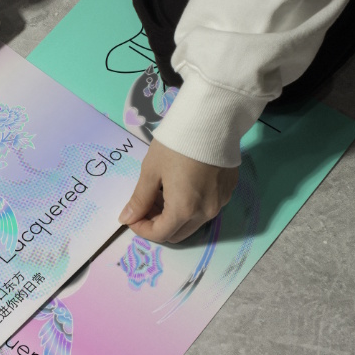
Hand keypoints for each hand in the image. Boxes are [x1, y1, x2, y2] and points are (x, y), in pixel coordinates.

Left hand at [118, 140, 237, 243]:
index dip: (141, 229)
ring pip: (192, 223)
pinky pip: (205, 209)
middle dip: (157, 225)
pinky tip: (181, 186)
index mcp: (184, 210)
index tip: (131, 215)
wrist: (212, 120)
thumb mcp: (151, 171)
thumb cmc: (176, 145)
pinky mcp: (228, 191)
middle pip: (177, 234)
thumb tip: (126, 219)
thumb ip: (140, 199)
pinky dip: (190, 206)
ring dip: (174, 217)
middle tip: (145, 205)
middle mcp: (205, 213)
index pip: (160, 235)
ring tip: (162, 193)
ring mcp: (220, 203)